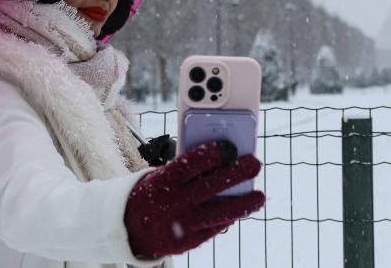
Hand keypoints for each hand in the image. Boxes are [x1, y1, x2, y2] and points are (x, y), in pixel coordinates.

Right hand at [124, 141, 264, 258]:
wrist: (130, 228)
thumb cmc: (155, 192)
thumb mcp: (161, 177)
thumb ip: (187, 171)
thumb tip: (224, 162)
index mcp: (161, 181)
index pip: (188, 165)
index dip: (209, 155)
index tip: (228, 147)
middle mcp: (171, 203)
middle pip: (209, 187)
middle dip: (235, 174)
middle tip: (254, 163)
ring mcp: (180, 225)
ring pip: (217, 214)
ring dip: (242, 204)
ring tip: (260, 196)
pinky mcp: (186, 242)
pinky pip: (213, 228)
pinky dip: (228, 218)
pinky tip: (240, 210)